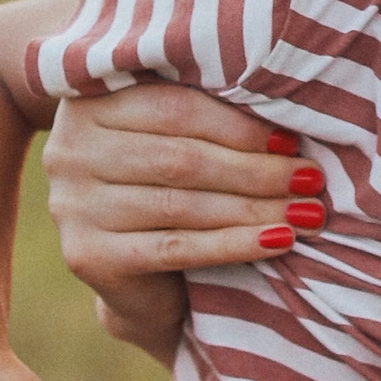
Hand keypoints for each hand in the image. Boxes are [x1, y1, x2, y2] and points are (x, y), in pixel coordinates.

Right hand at [41, 86, 318, 361]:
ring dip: (254, 207)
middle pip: (180, 157)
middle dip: (256, 169)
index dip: (240, 125)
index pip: (175, 107)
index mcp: (91, 101)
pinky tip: (279, 241)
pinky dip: (234, 244)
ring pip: (181, 203)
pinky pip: (175, 247)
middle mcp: (69, 149)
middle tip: (311, 178)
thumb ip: (212, 111)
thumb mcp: (181, 138)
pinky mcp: (87, 255)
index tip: (294, 140)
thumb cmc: (173, 189)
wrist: (138, 279)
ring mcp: (72, 204)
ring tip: (307, 211)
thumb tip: (292, 104)